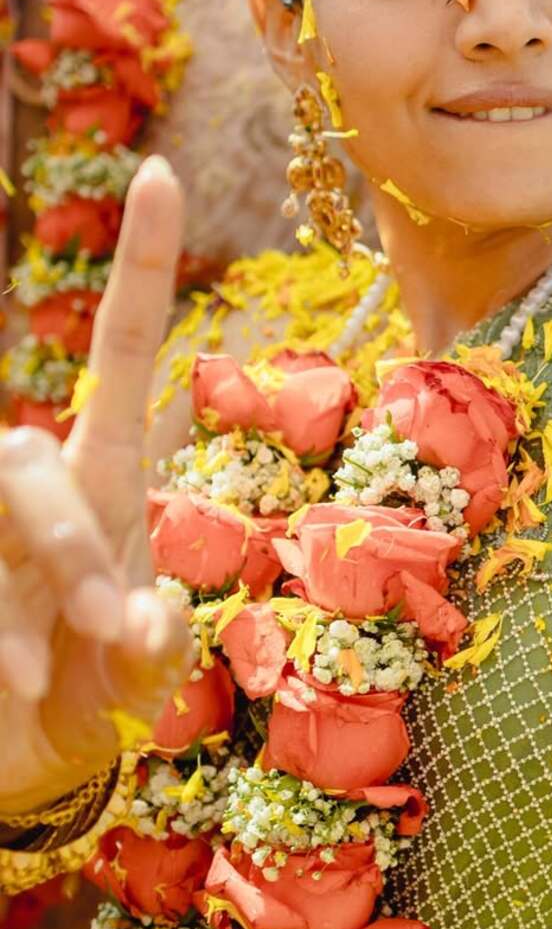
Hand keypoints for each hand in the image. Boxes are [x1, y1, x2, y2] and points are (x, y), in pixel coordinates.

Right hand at [0, 157, 193, 818]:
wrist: (25, 757)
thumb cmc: (94, 695)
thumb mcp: (141, 679)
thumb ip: (152, 651)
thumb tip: (146, 622)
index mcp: (105, 478)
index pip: (121, 354)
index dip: (142, 268)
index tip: (161, 172)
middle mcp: (35, 482)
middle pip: (28, 464)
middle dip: (73, 550)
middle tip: (113, 635)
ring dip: (20, 612)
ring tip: (34, 687)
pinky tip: (11, 689)